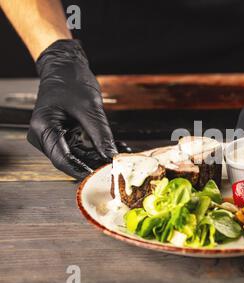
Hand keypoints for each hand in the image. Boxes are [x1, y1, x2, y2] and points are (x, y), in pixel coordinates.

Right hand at [27, 39, 122, 179]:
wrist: (65, 66)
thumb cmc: (71, 80)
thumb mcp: (89, 107)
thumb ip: (100, 134)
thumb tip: (111, 156)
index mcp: (43, 127)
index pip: (61, 159)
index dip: (82, 170)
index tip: (100, 175)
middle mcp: (44, 135)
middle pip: (70, 159)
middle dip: (93, 163)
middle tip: (115, 167)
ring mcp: (54, 136)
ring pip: (78, 155)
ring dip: (98, 157)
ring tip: (120, 157)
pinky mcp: (64, 135)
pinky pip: (81, 147)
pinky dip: (97, 148)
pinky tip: (115, 148)